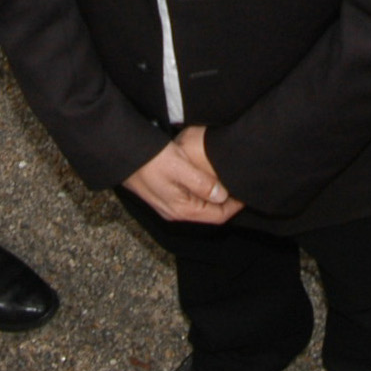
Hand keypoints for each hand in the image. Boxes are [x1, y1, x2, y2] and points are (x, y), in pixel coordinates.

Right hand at [125, 129, 241, 224]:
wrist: (123, 154)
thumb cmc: (151, 159)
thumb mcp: (180, 168)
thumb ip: (202, 184)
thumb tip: (222, 195)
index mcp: (181, 209)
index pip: (217, 216)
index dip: (235, 206)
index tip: (247, 192)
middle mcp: (176, 212)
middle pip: (209, 213)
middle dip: (227, 202)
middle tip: (240, 184)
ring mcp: (169, 204)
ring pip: (200, 206)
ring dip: (215, 196)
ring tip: (228, 180)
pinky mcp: (164, 194)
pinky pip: (190, 199)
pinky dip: (203, 191)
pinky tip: (208, 178)